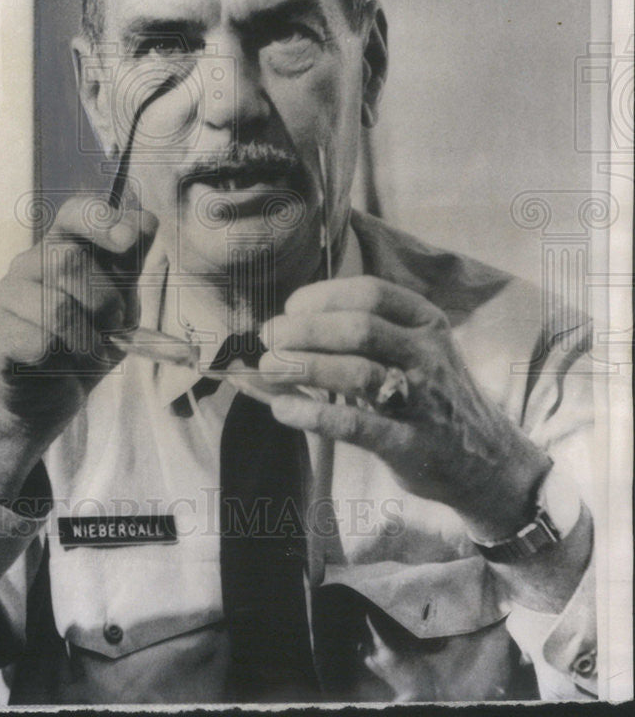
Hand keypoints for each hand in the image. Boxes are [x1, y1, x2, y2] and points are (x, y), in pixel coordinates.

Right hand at [0, 198, 156, 500]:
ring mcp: (5, 298)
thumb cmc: (87, 338)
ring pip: (56, 307)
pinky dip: (65, 359)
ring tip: (90, 352)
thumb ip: (130, 261)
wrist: (52, 396)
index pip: (75, 214)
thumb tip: (146, 221)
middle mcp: (27, 264)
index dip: (101, 220)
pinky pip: (40, 341)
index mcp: (61, 246)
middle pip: (69, 262)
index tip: (128, 240)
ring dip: (88, 338)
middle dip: (105, 302)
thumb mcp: (120, 298)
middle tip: (112, 328)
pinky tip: (63, 366)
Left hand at [243, 276, 551, 540]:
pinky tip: (283, 409)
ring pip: (356, 372)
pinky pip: (356, 424)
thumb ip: (360, 337)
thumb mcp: (413, 352)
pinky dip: (314, 414)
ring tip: (265, 369)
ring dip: (302, 366)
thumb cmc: (431, 396)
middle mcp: (428, 354)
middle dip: (304, 329)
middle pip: (359, 328)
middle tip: (268, 338)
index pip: (369, 293)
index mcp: (426, 323)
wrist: (489, 461)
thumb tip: (282, 329)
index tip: (290, 309)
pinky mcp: (410, 444)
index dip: (322, 296)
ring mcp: (423, 400)